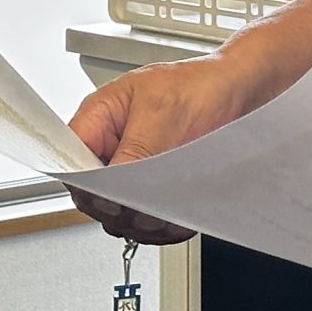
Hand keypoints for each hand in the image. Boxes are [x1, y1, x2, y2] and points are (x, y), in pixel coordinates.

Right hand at [67, 52, 273, 243]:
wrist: (241, 89)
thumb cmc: (201, 84)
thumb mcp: (161, 113)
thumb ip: (134, 151)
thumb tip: (113, 185)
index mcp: (100, 117)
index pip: (71, 160)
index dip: (84, 184)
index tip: (109, 197)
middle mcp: (112, 145)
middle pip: (92, 193)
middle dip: (117, 208)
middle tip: (142, 211)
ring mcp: (134, 167)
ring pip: (119, 211)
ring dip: (141, 221)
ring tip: (164, 215)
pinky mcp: (156, 186)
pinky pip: (147, 217)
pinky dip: (162, 226)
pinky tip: (177, 219)